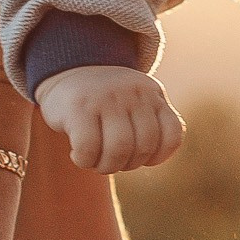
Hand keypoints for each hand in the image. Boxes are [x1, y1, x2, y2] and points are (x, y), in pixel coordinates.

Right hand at [34, 66, 184, 172]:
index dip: (158, 156)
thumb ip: (153, 125)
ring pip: (119, 150)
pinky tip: (78, 154)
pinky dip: (84, 160)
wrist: (66, 73)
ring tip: (96, 161)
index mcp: (152, 92)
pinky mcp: (78, 106)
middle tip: (111, 161)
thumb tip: (156, 157)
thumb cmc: (106, 103)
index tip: (141, 158)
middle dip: (128, 165)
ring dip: (106, 166)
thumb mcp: (137, 104)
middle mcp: (133, 91)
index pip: (172, 134)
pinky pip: (88, 148)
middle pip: (144, 146)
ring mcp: (106, 96)